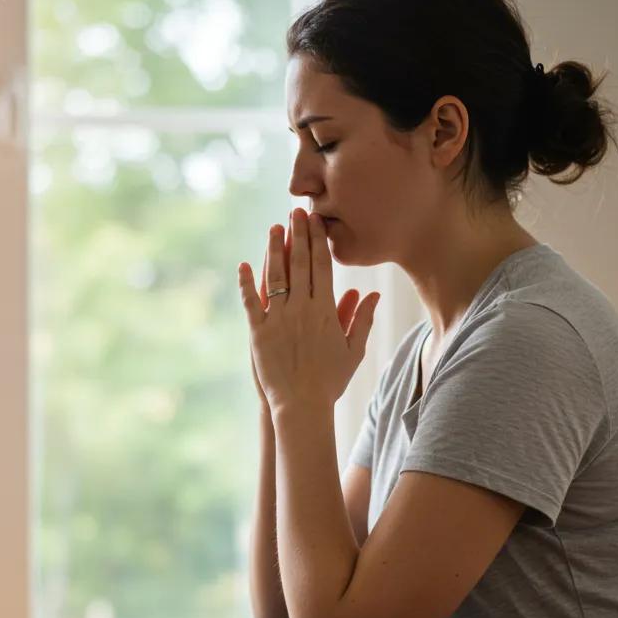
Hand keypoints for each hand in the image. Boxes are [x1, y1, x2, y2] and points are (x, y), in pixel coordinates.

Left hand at [240, 208, 379, 414]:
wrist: (303, 405)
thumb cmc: (331, 380)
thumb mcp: (353, 350)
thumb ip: (362, 319)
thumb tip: (374, 295)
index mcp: (326, 311)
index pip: (322, 267)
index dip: (318, 241)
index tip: (315, 221)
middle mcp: (302, 310)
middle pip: (299, 264)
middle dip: (297, 235)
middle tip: (294, 212)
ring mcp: (278, 320)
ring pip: (275, 277)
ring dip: (273, 250)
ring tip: (273, 228)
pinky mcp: (258, 333)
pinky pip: (251, 302)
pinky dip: (246, 283)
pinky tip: (244, 265)